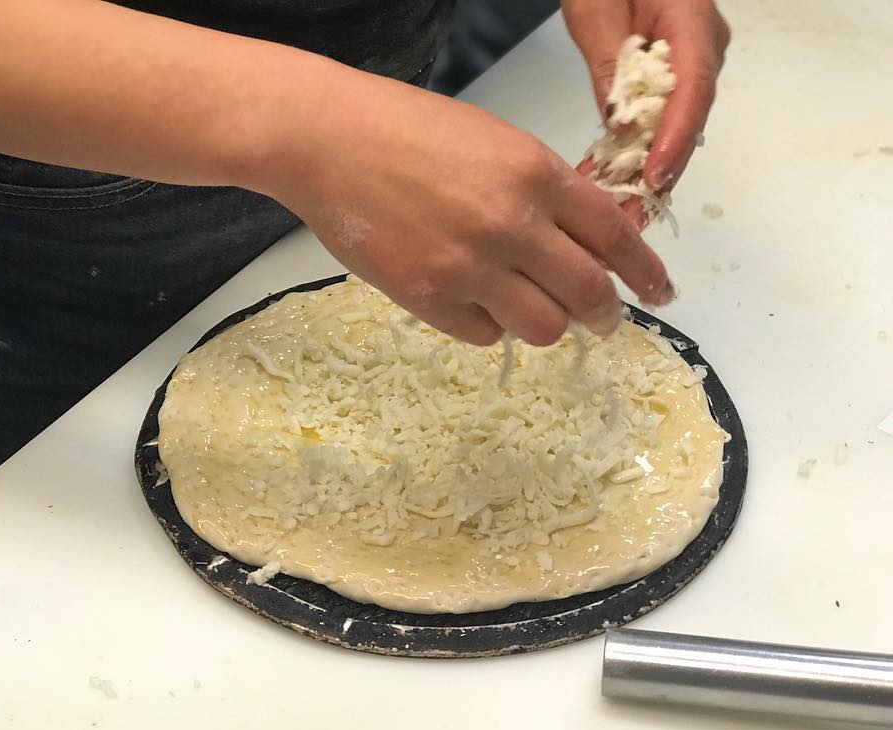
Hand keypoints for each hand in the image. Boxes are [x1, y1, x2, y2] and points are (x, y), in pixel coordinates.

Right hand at [264, 69, 672, 346]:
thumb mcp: (496, 144)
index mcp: (535, 175)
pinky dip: (488, 325)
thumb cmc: (410, 131)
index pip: (616, 237)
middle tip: (601, 322)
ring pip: (541, 328)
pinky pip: (483, 336)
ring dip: (544, 325)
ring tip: (526, 309)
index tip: (660, 292)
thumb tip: (582, 245)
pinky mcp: (427, 298)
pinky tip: (470, 299)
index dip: (646, 272)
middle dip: (605, 316)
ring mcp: (468, 267)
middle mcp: (510, 225)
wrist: (329, 141)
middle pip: (588, 295)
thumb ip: (545, 192)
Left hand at [563, 0, 730, 192]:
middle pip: (687, 117)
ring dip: (644, 167)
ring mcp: (692, 60)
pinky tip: (609, 181)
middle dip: (659, 170)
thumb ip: (610, 64)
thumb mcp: (594, 11)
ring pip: (674, 124)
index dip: (675, 140)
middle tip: (629, 217)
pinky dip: (636, 149)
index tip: (653, 178)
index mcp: (692, 20)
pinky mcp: (673, 74)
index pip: (693, 90)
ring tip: (615, 210)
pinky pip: (660, 116)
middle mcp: (704, 44)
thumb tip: (620, 124)